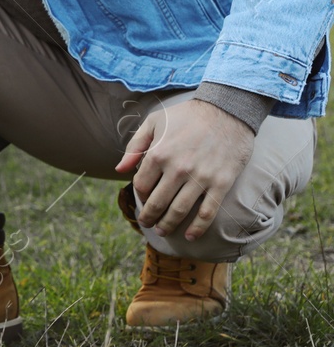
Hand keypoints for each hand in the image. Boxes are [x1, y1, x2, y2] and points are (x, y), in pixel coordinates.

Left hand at [115, 99, 253, 239]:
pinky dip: (198, 227)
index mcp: (158, 154)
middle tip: (147, 224)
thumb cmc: (186, 116)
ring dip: (168, 225)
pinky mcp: (221, 183)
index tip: (142, 201)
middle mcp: (177, 168)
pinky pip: (208, 211)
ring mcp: (201, 177)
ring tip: (162, 231)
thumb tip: (119, 170)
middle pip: (158, 203)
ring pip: (179, 211)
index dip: (139, 197)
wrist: (227, 110)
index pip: (141, 186)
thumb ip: (135, 146)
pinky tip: (190, 235)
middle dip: (149, 217)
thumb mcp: (154, 122)